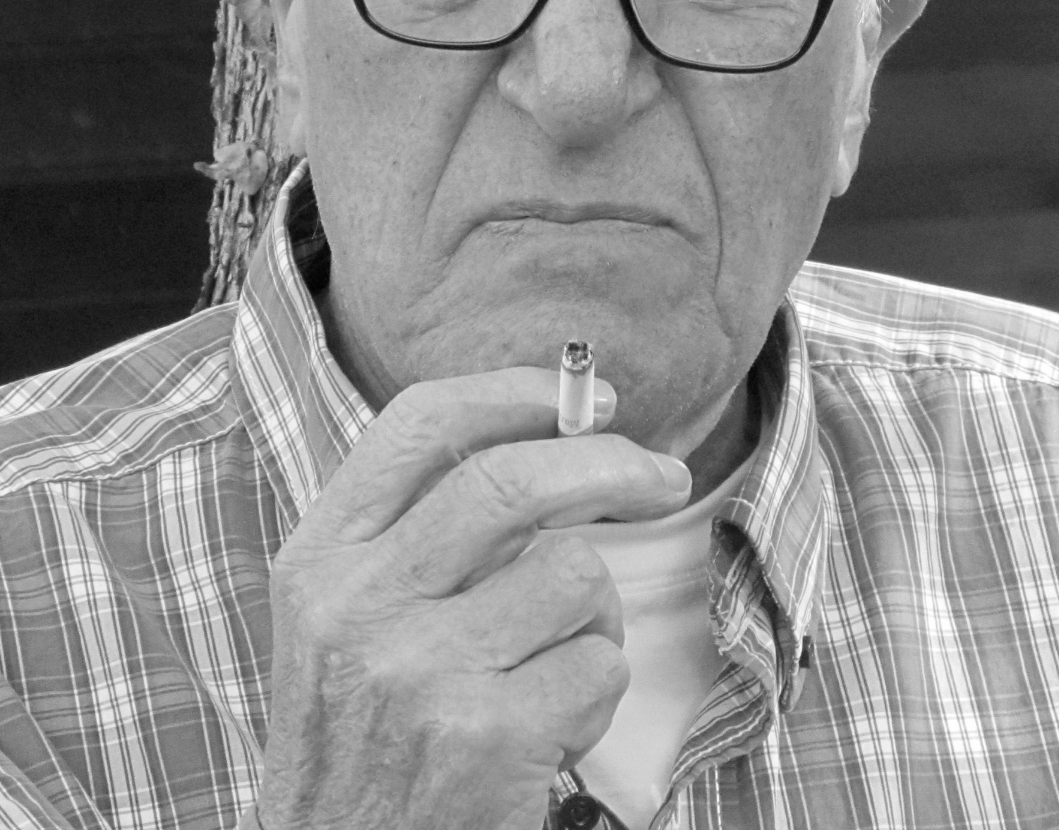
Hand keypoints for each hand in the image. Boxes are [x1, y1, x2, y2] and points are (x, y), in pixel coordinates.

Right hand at [256, 367, 691, 829]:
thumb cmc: (362, 743)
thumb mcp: (344, 623)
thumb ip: (415, 531)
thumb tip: (549, 437)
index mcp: (319, 558)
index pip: (418, 423)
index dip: (514, 393)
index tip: (584, 400)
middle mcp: (360, 604)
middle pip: (513, 479)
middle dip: (611, 464)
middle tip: (661, 475)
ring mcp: (421, 670)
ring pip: (574, 573)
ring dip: (595, 615)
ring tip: (555, 666)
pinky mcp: (486, 737)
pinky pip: (597, 666)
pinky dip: (596, 694)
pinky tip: (548, 734)